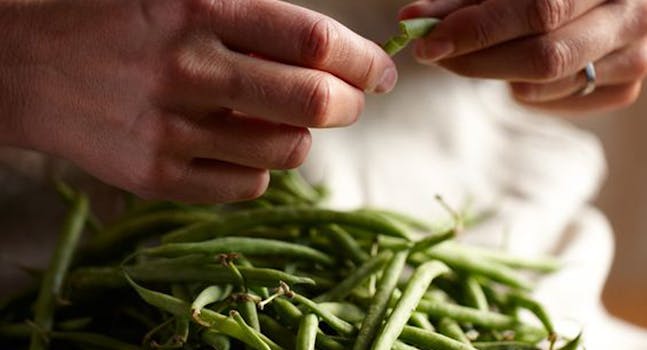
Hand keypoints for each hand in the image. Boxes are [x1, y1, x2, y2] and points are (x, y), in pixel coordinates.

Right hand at [0, 0, 395, 202]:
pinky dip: (262, 169)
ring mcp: (171, 129)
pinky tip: (240, 148)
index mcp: (202, 7)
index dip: (364, 60)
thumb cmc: (122, 23)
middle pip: (315, 102)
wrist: (29, 66)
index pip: (315, 42)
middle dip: (350, 105)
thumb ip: (259, 16)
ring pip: (287, 151)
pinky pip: (249, 186)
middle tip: (351, 102)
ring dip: (302, 137)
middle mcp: (189, 68)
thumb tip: (337, 53)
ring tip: (281, 121)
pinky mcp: (157, 176)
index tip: (382, 72)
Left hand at [399, 0, 646, 112]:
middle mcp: (631, 15)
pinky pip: (559, 102)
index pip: (537, 9)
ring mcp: (634, 54)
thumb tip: (412, 18)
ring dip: (497, 74)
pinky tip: (517, 70)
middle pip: (543, 56)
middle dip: (476, 61)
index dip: (477, 29)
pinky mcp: (623, 86)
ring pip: (547, 84)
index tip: (428, 42)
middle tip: (436, 55)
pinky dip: (525, 91)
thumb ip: (464, 0)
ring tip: (483, 53)